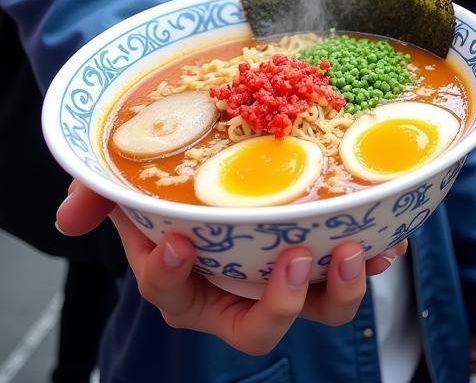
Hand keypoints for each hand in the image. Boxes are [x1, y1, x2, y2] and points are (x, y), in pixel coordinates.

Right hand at [56, 181, 405, 354]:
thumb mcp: (133, 185)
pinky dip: (372, 258)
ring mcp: (285, 279)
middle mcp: (238, 292)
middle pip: (258, 328)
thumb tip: (69, 217)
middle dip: (280, 302)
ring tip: (350, 251)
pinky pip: (350, 273)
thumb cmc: (177, 185)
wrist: (219, 164)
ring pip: (316, 310)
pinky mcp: (324, 257)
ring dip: (338, 290)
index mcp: (185, 282)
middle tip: (295, 256)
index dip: (170, 274)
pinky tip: (388, 239)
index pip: (171, 292)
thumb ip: (100, 195)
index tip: (178, 241)